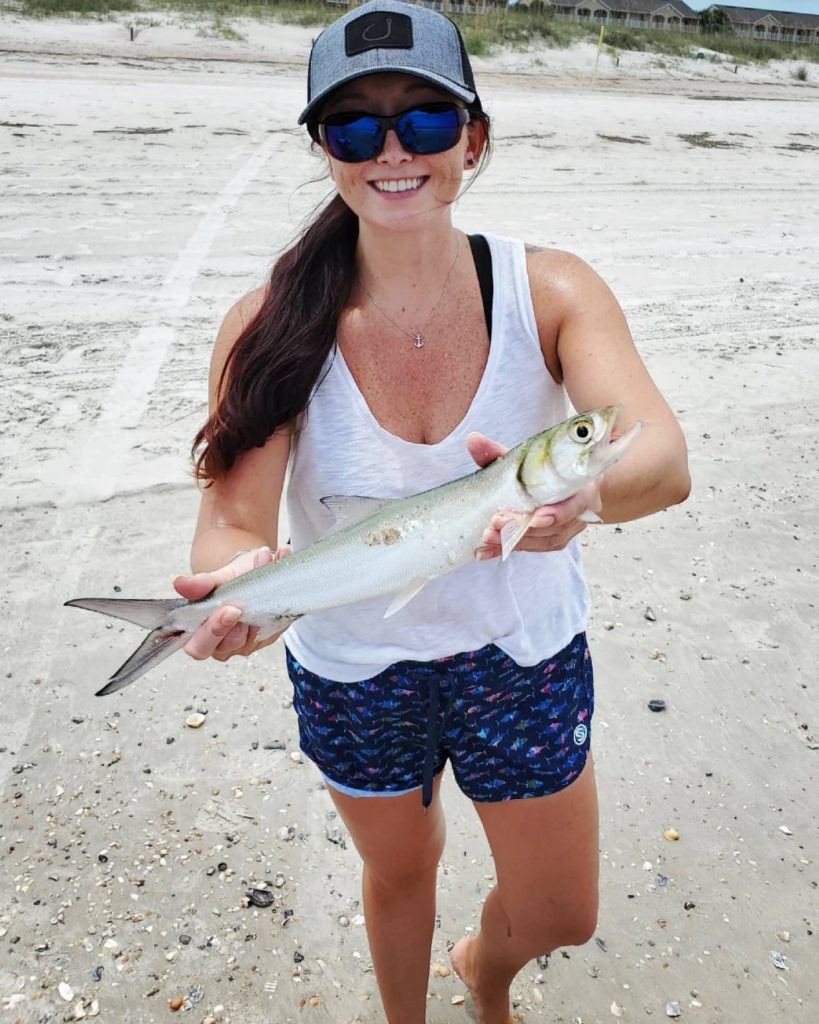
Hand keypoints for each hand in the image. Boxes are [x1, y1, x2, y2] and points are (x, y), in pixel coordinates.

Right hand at [173, 546, 290, 661]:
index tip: (228, 609)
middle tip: (242, 604)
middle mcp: (226, 644)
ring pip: (255, 635)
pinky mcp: (270, 635)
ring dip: (261, 603)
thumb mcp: (216, 578)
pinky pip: (277, 622)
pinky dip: (280, 596)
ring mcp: (249, 642)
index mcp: (202, 636)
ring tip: (262, 568)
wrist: (250, 571)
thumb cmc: (229, 580)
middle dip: (236, 624)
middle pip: (229, 646)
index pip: (200, 648)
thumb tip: (179, 583)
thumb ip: (200, 585)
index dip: (212, 632)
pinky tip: (279, 566)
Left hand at [467, 432, 602, 559]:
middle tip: (496, 523)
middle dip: (523, 528)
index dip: (558, 513)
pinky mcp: (552, 541)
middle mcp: (578, 513)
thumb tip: (473, 440)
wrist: (568, 482)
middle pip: (554, 527)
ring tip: (487, 537)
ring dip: (513, 541)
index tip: (535, 516)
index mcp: (581, 488)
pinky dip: (506, 550)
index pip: (575, 505)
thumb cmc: (548, 468)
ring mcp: (567, 530)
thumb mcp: (526, 458)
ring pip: (543, 541)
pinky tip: (485, 551)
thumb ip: (498, 452)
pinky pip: (531, 548)